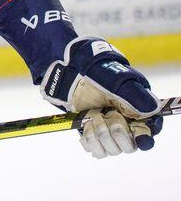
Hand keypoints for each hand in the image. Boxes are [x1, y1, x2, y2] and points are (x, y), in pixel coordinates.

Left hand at [41, 37, 161, 157]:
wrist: (72, 72)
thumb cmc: (97, 74)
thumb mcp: (117, 81)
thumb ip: (135, 96)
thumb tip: (152, 109)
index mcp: (139, 114)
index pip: (148, 136)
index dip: (143, 139)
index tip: (136, 134)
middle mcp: (127, 126)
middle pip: (128, 147)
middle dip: (115, 130)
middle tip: (106, 113)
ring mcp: (110, 133)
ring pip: (112, 150)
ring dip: (100, 132)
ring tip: (93, 114)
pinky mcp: (95, 137)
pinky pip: (96, 151)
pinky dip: (89, 138)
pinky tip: (86, 123)